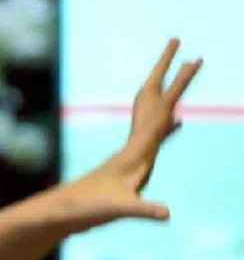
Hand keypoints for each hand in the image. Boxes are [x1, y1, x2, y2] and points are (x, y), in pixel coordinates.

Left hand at [59, 38, 201, 228]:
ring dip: (171, 94)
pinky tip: (177, 121)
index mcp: (136, 150)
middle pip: (157, 102)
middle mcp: (135, 144)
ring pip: (156, 115)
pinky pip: (155, 136)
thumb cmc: (88, 210)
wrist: (65, 211)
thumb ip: (143, 211)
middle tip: (183, 46)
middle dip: (171, 74)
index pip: (162, 111)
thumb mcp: (119, 210)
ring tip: (182, 75)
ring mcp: (133, 152)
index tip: (192, 61)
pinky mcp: (131, 163)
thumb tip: (167, 213)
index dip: (177, 86)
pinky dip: (169, 125)